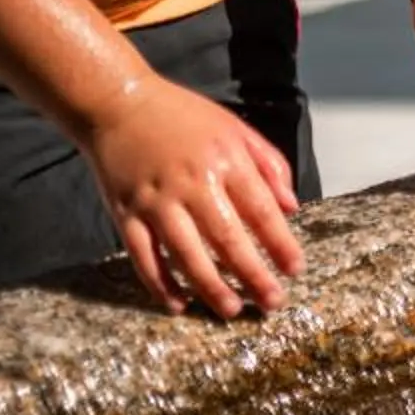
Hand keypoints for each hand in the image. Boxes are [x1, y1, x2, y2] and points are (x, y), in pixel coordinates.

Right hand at [82, 76, 303, 317]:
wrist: (119, 104)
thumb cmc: (184, 117)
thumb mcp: (236, 128)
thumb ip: (269, 165)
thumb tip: (292, 207)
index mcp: (226, 160)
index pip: (261, 210)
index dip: (280, 243)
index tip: (296, 269)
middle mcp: (192, 183)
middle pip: (228, 238)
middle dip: (253, 274)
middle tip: (272, 302)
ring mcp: (156, 200)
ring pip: (186, 253)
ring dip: (210, 286)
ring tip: (231, 309)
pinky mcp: (125, 213)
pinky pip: (143, 256)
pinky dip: (160, 284)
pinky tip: (178, 304)